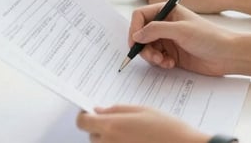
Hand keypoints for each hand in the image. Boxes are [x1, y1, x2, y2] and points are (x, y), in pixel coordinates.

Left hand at [76, 105, 208, 142]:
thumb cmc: (167, 129)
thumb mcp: (142, 110)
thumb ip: (117, 110)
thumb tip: (99, 110)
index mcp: (111, 126)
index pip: (83, 122)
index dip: (85, 115)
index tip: (91, 112)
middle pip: (92, 136)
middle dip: (101, 128)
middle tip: (119, 122)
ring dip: (110, 139)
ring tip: (131, 134)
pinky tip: (135, 141)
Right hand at [129, 3, 234, 75]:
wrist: (227, 55)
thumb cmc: (209, 37)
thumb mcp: (181, 30)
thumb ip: (156, 30)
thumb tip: (136, 35)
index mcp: (167, 10)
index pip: (141, 15)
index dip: (135, 28)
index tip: (134, 42)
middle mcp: (165, 23)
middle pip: (141, 33)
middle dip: (143, 46)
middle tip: (152, 56)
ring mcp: (168, 39)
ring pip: (147, 48)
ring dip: (151, 56)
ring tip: (163, 61)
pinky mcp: (171, 53)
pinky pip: (156, 58)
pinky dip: (159, 63)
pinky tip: (170, 64)